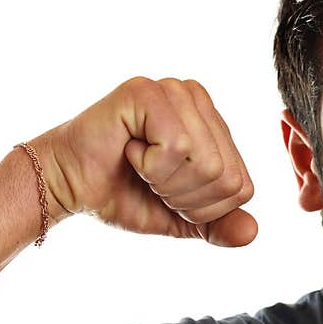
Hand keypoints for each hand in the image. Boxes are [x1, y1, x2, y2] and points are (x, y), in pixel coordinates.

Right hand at [35, 77, 256, 246]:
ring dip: (166, 182)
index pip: (241, 186)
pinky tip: (128, 150)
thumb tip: (252, 232)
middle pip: (226, 177)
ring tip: (139, 164)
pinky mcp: (148, 92)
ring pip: (205, 163)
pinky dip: (149, 165)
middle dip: (184, 197)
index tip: (167, 194)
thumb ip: (218, 225)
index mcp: (214, 124)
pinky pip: (176, 146)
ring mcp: (174, 91)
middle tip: (150, 180)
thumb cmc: (123, 194)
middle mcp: (199, 99)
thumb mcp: (181, 218)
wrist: (70, 186)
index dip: (203, 208)